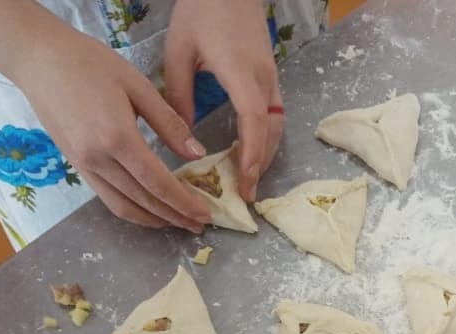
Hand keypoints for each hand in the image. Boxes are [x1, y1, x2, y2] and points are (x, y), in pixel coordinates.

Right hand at [16, 27, 210, 230]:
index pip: (158, 183)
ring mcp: (84, 165)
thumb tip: (197, 154)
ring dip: (153, 220)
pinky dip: (132, 210)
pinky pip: (107, 198)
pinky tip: (149, 209)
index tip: (205, 215)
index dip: (184, 203)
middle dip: (174, 217)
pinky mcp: (76, 165)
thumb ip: (169, 123)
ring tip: (178, 222)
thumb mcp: (138, 85)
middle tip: (198, 226)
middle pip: (144, 201)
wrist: (37, 58)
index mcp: (118, 137)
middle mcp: (99, 159)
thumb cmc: (89, 62)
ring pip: (123, 207)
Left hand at [165, 0, 283, 200]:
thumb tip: (182, 139)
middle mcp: (262, 78)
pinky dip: (266, 137)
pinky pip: (275, 113)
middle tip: (247, 194)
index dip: (252, 154)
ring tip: (250, 178)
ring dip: (267, 153)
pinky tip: (252, 151)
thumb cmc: (200, 11)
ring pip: (277, 124)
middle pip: (271, 130)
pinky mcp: (270, 75)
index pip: (253, 119)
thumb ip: (179, 96)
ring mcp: (271, 77)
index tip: (245, 182)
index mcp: (239, 71)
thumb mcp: (178, 52)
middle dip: (262, 164)